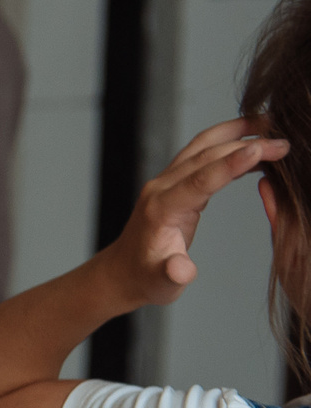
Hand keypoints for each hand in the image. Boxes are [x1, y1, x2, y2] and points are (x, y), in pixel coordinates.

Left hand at [99, 118, 289, 308]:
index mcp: (161, 209)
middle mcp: (162, 188)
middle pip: (206, 156)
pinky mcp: (175, 182)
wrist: (123, 272)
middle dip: (246, 145)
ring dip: (236, 133)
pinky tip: (256, 147)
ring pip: (202, 147)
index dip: (230, 164)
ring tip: (272, 124)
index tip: (259, 148)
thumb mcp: (161, 283)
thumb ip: (172, 274)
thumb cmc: (145, 278)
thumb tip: (181, 270)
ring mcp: (167, 182)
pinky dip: (229, 145)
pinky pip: (203, 155)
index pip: (199, 180)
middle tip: (285, 143)